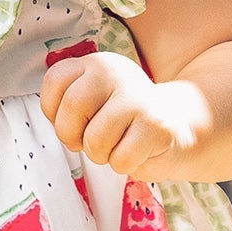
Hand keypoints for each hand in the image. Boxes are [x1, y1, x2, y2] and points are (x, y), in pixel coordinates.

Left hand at [39, 48, 208, 177]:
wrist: (177, 128)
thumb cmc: (125, 122)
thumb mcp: (93, 104)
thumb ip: (69, 106)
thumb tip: (60, 126)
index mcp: (96, 65)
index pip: (55, 80)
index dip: (54, 111)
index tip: (72, 121)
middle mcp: (116, 73)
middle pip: (73, 107)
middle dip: (73, 136)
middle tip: (89, 141)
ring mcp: (138, 97)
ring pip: (95, 139)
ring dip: (102, 155)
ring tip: (118, 145)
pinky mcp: (156, 125)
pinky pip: (121, 158)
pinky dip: (125, 165)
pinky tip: (138, 151)